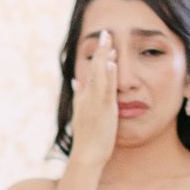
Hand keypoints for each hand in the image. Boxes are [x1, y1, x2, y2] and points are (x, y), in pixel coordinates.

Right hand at [68, 28, 123, 164]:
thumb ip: (80, 97)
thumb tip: (77, 81)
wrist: (86, 156)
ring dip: (104, 56)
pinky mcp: (104, 109)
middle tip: (106, 33)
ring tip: (110, 40)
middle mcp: (87, 97)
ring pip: (99, 75)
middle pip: (93, 69)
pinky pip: (107, 88)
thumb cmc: (88, 141)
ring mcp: (95, 102)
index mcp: (83, 98)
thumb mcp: (82, 116)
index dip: (96, 58)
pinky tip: (113, 62)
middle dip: (100, 50)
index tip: (104, 45)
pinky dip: (109, 74)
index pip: (89, 73)